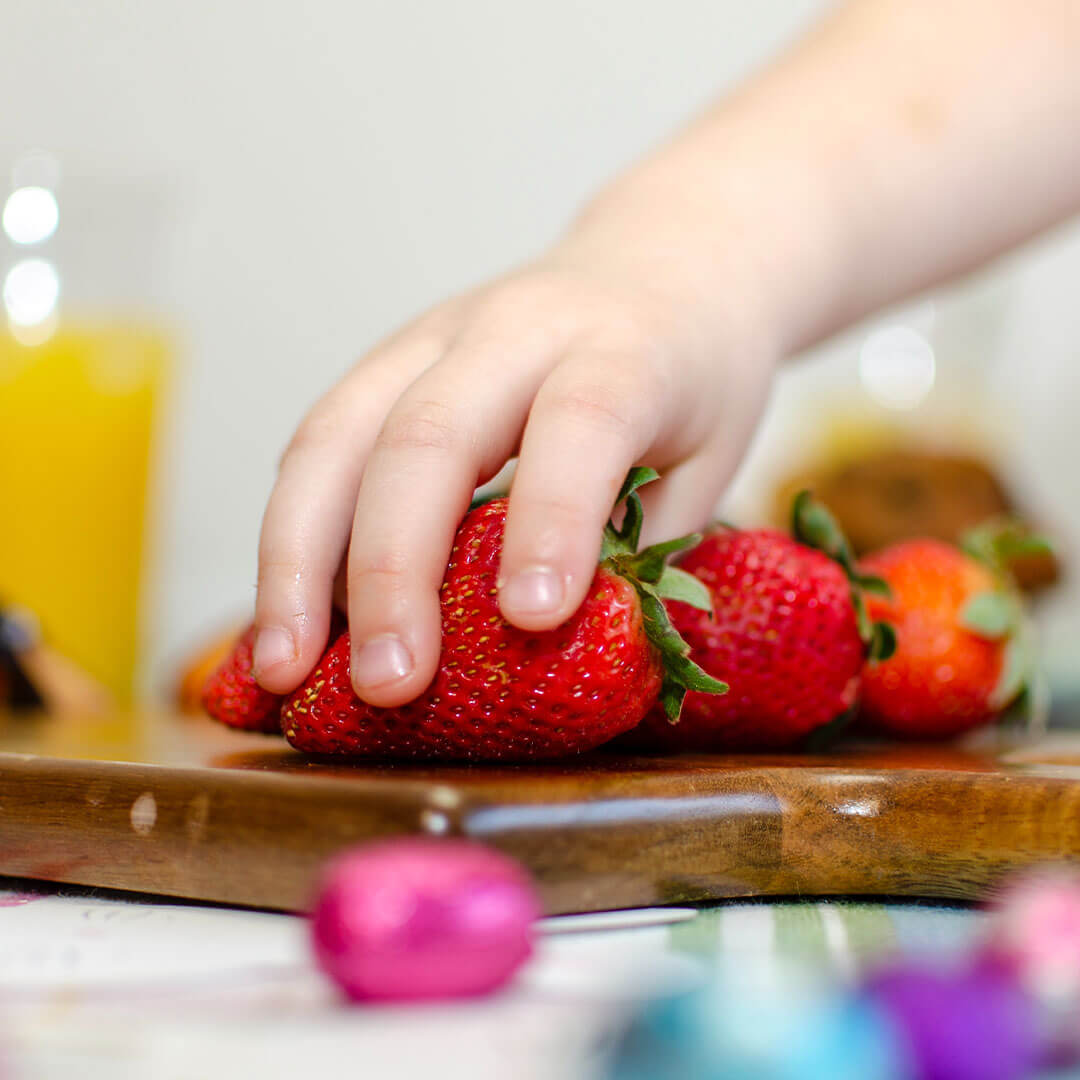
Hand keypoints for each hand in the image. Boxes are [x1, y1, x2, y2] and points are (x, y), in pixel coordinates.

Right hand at [252, 245, 775, 706]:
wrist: (658, 262)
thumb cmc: (690, 374)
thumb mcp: (708, 458)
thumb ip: (641, 544)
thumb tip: (554, 650)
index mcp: (622, 350)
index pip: (580, 423)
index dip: (552, 518)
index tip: (533, 618)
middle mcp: (514, 329)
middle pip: (428, 433)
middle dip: (393, 568)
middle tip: (387, 683)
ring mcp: (436, 336)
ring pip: (339, 433)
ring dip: (297, 557)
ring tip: (280, 664)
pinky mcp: (389, 358)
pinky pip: (320, 439)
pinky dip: (295, 529)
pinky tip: (285, 606)